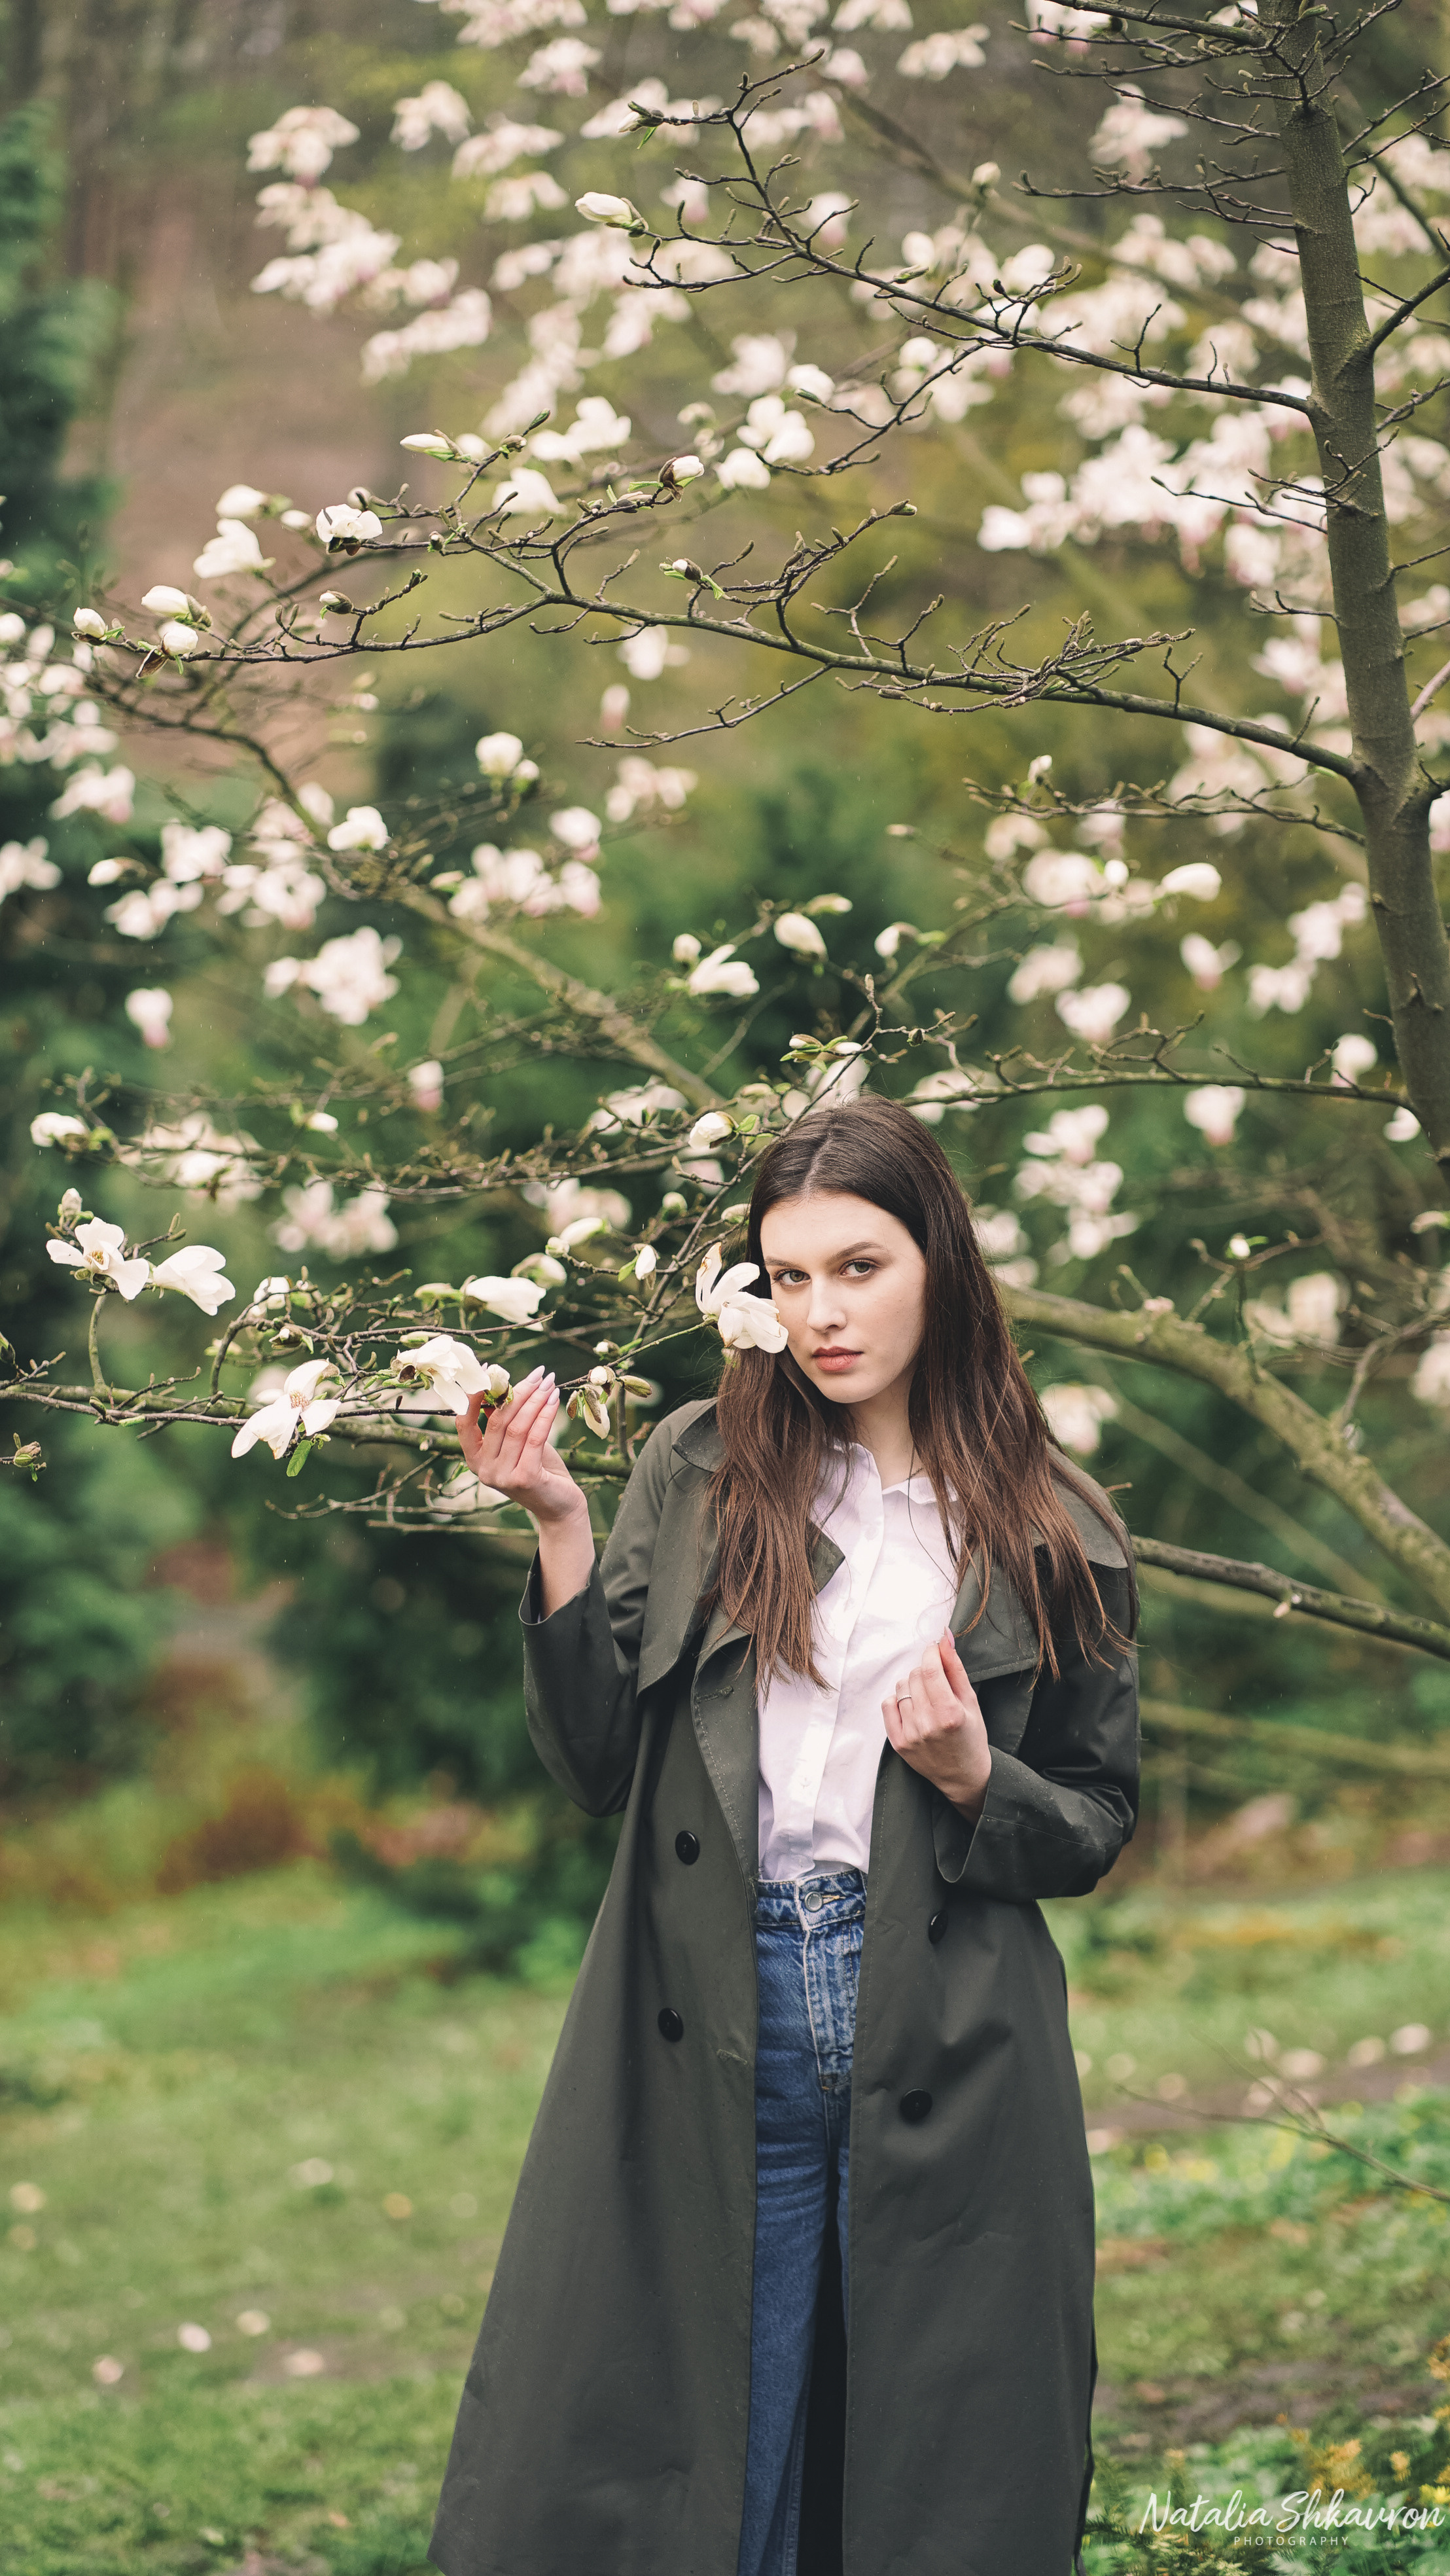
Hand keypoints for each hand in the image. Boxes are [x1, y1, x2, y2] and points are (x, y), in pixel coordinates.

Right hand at [458, 1366, 587, 1530]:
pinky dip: (545, 1415)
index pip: (463, 1421)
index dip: (474, 1394)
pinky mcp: (524, 1478)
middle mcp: (483, 1469)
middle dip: (518, 1392)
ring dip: (535, 1400)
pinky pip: (535, 1438)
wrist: (560, 1506)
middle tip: (538, 1374)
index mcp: (474, 1458)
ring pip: (517, 1427)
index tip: (490, 1369)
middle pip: (497, 1420)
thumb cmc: (538, 1468)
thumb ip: (504, 1420)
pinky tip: (554, 1399)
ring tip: (549, 1383)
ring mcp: (502, 1476)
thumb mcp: (517, 1442)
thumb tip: (501, 1383)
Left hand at [882, 1629, 991, 1821]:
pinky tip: (913, 1709)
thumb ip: (956, 1669)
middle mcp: (927, 1724)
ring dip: (913, 1686)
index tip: (934, 1650)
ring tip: (927, 1699)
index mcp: (950, 1714)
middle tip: (937, 1683)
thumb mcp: (971, 1702)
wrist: (963, 1776)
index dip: (930, 1653)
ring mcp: (910, 1735)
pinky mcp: (898, 1743)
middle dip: (925, 1671)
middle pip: (914, 1676)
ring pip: (901, 1688)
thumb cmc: (971, 1737)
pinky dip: (899, 1700)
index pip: (930, 1669)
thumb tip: (944, 1638)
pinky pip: (888, 1704)